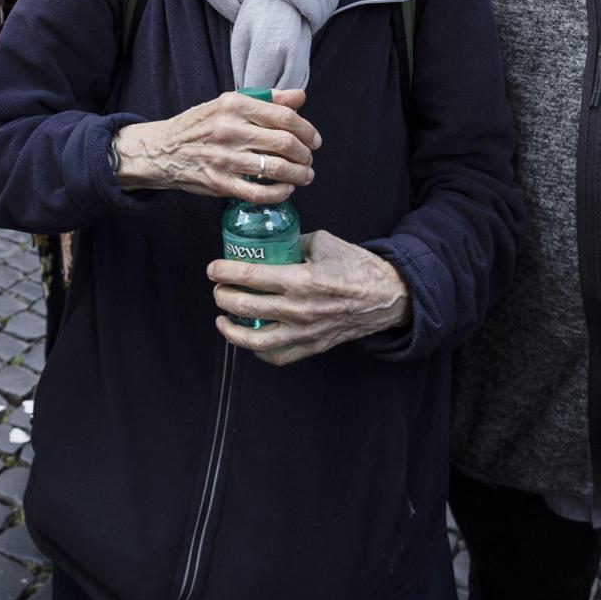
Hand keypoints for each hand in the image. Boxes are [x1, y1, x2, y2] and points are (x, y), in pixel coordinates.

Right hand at [112, 88, 318, 203]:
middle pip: (285, 143)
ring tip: (304, 176)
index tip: (314, 140)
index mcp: (234, 104)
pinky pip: (259, 193)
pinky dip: (280, 193)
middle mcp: (230, 129)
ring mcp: (224, 158)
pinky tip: (285, 189)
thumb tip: (301, 97)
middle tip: (309, 159)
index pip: (284, 116)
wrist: (163, 150)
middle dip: (306, 154)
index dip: (307, 129)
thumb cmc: (200, 125)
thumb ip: (267, 99)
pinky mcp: (220, 183)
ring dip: (299, 175)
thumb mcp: (229, 103)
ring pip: (276, 169)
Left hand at [209, 230, 409, 364]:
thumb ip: (295, 243)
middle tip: (218, 289)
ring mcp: (304, 332)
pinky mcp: (312, 346)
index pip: (251, 276)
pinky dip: (258, 350)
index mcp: (301, 279)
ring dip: (232, 330)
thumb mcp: (325, 243)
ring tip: (223, 319)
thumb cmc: (358, 267)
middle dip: (223, 297)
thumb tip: (273, 244)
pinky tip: (251, 338)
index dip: (225, 272)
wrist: (387, 296)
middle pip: (245, 307)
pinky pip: (277, 356)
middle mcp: (299, 309)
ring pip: (255, 340)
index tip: (213, 269)